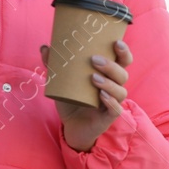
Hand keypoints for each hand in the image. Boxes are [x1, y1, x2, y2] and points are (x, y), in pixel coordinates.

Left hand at [40, 38, 132, 152]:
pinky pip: (115, 109)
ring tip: (93, 78)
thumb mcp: (62, 81)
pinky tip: (101, 96)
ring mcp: (113, 102)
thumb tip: (45, 47)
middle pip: (122, 74)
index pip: (123, 60)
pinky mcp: (108, 117)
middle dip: (111, 66)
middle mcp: (114, 87)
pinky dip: (110, 101)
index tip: (116, 42)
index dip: (124, 51)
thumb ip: (54, 64)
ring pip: (120, 91)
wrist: (71, 126)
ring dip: (109, 83)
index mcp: (108, 75)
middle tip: (94, 60)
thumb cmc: (72, 99)